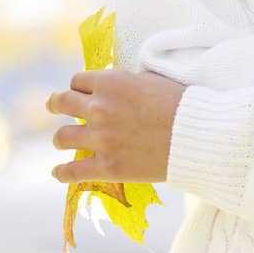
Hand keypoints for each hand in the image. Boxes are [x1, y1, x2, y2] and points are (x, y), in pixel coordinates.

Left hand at [46, 68, 186, 184]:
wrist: (199, 136)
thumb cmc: (183, 105)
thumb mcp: (152, 80)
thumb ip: (127, 83)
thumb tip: (116, 86)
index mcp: (111, 83)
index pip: (78, 81)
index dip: (80, 87)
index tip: (82, 92)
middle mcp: (100, 108)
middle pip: (61, 103)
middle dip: (56, 104)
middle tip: (54, 106)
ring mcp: (101, 139)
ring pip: (61, 137)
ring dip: (60, 138)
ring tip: (61, 140)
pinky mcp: (108, 167)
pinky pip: (72, 171)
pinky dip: (62, 172)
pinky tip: (58, 172)